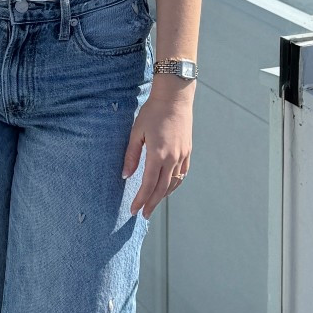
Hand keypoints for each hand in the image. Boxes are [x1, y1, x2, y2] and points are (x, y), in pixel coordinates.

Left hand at [122, 80, 193, 217]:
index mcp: (158, 154)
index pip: (148, 184)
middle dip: (152, 203)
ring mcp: (182, 155)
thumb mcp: (136, 132)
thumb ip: (131, 155)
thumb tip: (125, 175)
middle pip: (162, 188)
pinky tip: (169, 187)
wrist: (175, 97)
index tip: (133, 210)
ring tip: (154, 203)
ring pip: (174, 183)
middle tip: (144, 214)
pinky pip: (182, 173)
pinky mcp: (187, 150)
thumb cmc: (152, 112)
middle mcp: (173, 158)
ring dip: (164, 196)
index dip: (140, 199)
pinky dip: (175, 184)